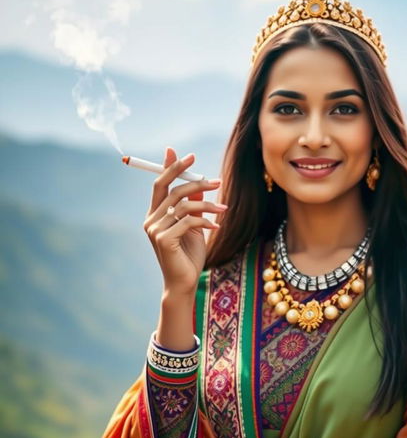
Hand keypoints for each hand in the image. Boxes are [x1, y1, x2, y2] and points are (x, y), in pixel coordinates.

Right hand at [143, 146, 225, 297]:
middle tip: (217, 180)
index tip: (188, 155)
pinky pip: (188, 221)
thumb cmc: (189, 255)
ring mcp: (155, 230)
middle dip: (195, 181)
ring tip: (224, 208)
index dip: (172, 167)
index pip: (160, 184)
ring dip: (207, 204)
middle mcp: (151, 220)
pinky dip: (205, 221)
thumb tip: (198, 183)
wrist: (184, 282)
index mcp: (155, 214)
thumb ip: (191, 206)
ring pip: (184, 205)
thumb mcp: (192, 227)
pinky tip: (216, 226)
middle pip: (172, 190)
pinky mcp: (164, 240)